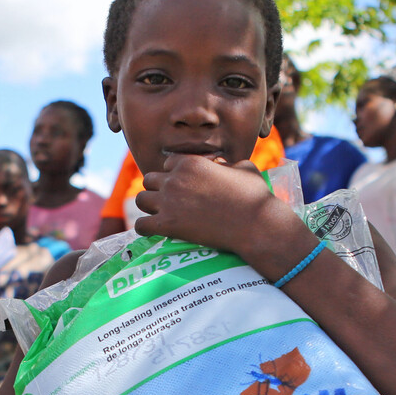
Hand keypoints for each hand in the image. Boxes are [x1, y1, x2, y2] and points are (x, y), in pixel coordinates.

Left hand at [132, 155, 290, 255]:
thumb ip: (227, 164)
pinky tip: (153, 232)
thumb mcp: (244, 168)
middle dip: (158, 189)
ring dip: (149, 207)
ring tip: (158, 215)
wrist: (254, 225)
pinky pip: (141, 226)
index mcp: (191, 163)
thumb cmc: (254, 196)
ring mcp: (169, 202)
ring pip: (140, 199)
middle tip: (168, 202)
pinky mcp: (168, 225)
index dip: (174, 174)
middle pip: (149, 179)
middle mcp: (175, 179)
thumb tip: (220, 165)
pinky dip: (145, 229)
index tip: (180, 186)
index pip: (168, 163)